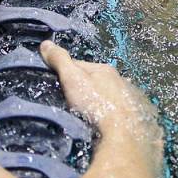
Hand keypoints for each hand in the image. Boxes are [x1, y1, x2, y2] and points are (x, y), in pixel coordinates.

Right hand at [39, 41, 159, 140]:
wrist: (122, 133)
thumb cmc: (95, 104)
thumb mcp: (72, 79)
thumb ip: (60, 61)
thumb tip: (46, 43)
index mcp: (104, 69)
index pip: (79, 65)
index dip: (65, 72)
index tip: (55, 83)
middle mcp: (119, 80)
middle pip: (94, 81)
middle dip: (82, 88)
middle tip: (68, 102)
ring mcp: (128, 97)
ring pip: (105, 96)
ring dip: (96, 101)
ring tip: (84, 114)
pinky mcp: (132, 115)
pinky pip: (115, 110)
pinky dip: (107, 113)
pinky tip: (102, 122)